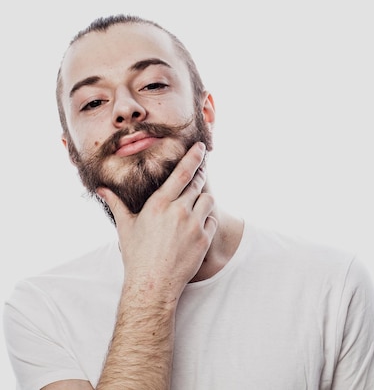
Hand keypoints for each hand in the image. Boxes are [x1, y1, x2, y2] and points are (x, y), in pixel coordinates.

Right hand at [97, 142, 217, 298]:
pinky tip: (198, 225)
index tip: (201, 147)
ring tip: (196, 204)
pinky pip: (212, 220)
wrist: (153, 284)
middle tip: (201, 172)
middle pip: (197, 184)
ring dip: (204, 199)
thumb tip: (101, 189)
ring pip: (208, 200)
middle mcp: (179, 211)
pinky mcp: (204, 239)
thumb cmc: (136, 255)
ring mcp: (194, 225)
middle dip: (200, 176)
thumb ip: (116, 204)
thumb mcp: (125, 227)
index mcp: (159, 204)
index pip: (182, 173)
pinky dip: (207, 219)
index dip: (193, 157)